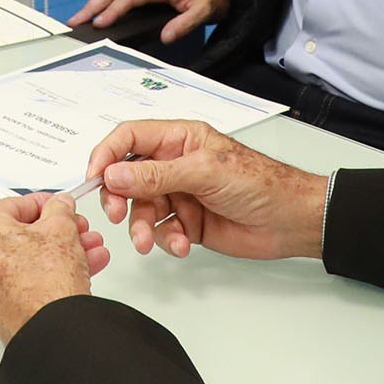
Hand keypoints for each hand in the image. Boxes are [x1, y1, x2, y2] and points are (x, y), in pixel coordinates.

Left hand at [0, 194, 108, 343]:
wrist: (51, 330)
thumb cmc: (45, 284)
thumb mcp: (61, 228)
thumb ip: (60, 209)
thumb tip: (59, 206)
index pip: (13, 206)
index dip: (43, 203)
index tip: (58, 205)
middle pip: (20, 235)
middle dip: (56, 231)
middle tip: (76, 229)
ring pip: (25, 260)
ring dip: (60, 252)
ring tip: (87, 250)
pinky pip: (24, 281)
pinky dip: (48, 273)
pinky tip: (79, 269)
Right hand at [68, 0, 233, 41]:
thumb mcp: (204, 11)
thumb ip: (185, 24)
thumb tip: (166, 37)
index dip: (114, 10)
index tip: (100, 23)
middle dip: (92, 6)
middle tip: (76, 21)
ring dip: (94, 4)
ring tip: (78, 19)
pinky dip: (103, 3)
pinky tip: (95, 15)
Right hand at [82, 119, 329, 261]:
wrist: (290, 221)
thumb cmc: (259, 183)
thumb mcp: (204, 173)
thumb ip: (157, 175)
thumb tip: (115, 174)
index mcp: (179, 138)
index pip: (129, 138)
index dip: (106, 155)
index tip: (93, 178)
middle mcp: (175, 163)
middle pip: (128, 176)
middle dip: (120, 198)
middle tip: (117, 215)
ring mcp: (180, 193)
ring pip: (142, 209)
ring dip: (143, 227)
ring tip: (151, 242)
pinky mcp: (187, 222)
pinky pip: (161, 230)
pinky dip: (166, 240)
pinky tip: (183, 245)